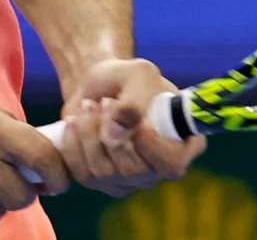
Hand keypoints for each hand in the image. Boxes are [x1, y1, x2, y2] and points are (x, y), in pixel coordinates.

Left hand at [57, 58, 205, 196]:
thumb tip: (115, 137)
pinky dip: (73, 144)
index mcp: (184, 144)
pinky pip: (82, 174)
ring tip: (90, 106)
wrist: (97, 85)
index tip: (135, 119)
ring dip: (89, 134)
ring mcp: (132, 180)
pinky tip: (75, 121)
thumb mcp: (138, 74)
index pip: (171, 163)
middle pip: (133, 171)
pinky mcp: (103, 182)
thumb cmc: (126, 78)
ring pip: (104, 173)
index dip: (150, 146)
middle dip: (110, 133)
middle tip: (105, 101)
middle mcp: (159, 168)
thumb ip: (133, 102)